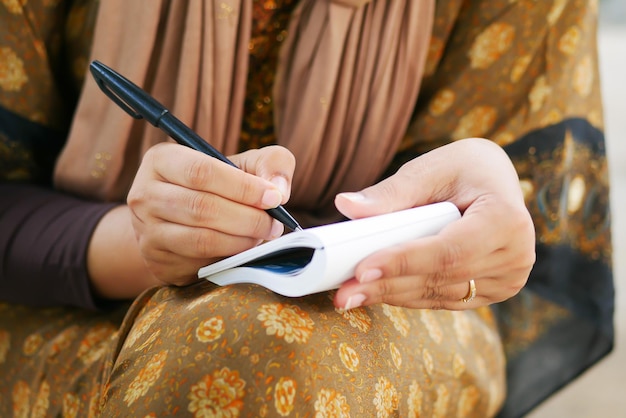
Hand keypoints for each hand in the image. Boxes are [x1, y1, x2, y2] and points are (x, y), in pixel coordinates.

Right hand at [126, 143, 294, 285]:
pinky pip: (199, 264)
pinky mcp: (158, 262)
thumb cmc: (219, 185)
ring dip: (241, 241)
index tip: (273, 198)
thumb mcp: (244, 163)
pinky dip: (228, 259)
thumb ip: (270, 163)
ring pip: (201, 240)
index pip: (202, 172)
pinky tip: (242, 251)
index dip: (243, 187)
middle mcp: (144, 195)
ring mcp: (147, 232)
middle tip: (273, 224)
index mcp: (161, 160)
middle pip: (202, 208)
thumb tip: (279, 189)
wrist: (181, 221)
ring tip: (261, 236)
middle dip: (247, 218)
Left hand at [332, 138, 535, 309]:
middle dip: (387, 285)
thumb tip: (346, 206)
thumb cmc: (465, 168)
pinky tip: (375, 293)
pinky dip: (407, 295)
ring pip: (438, 294)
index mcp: (506, 220)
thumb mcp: (431, 168)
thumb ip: (391, 192)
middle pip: (441, 278)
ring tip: (349, 296)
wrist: (497, 181)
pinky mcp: (491, 291)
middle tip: (342, 293)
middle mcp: (514, 256)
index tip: (362, 269)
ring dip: (391, 295)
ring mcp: (507, 280)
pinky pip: (443, 299)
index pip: (448, 250)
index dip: (404, 262)